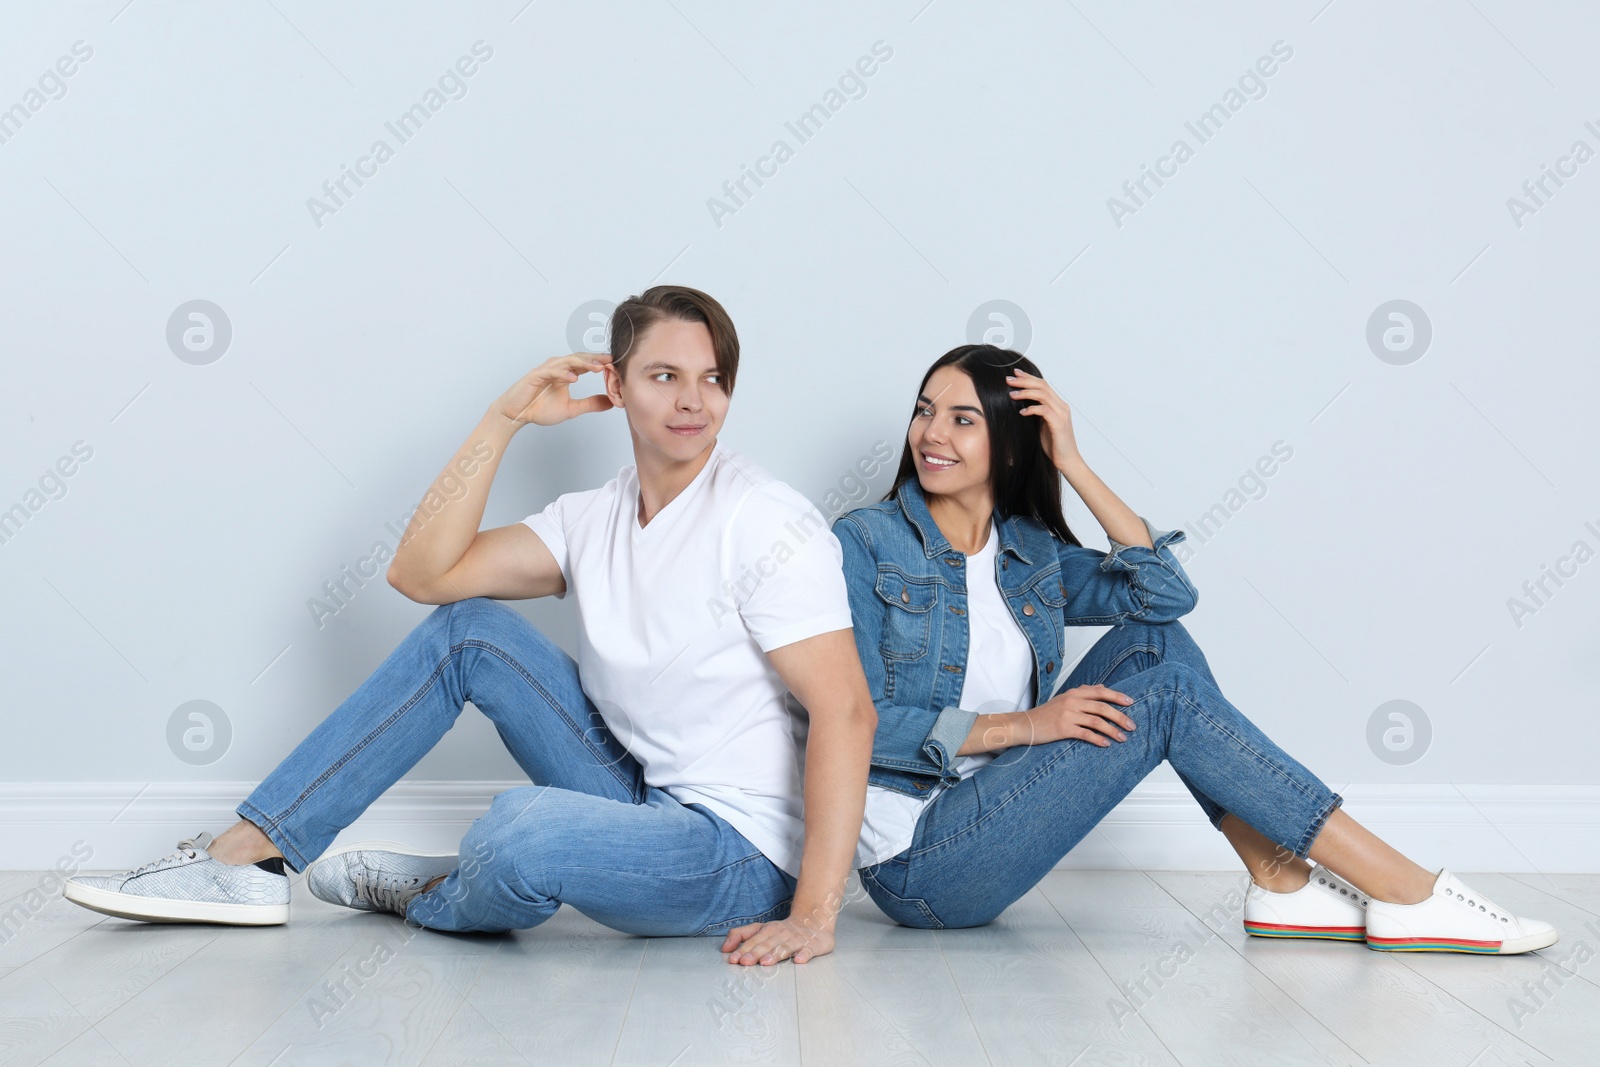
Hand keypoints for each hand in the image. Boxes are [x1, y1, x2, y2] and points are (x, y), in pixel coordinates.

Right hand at [492, 353, 613, 426]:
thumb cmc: (539, 409)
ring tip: (598, 367)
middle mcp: (557, 368)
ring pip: (567, 361)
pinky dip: (563, 373)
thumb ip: (590, 404)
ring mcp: (546, 370)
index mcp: (566, 373)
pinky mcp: (535, 375)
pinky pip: (551, 371)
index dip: (601, 363)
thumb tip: (611, 402)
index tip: (617, 366)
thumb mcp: (571, 409)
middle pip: (580, 359)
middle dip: (596, 359)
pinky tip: (574, 378)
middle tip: (612, 361)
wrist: (517, 415)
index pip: (586, 364)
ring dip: (583, 363)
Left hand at [720, 915, 834, 965]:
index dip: (743, 950)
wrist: (814, 921)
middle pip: (767, 944)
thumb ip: (740, 935)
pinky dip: (804, 954)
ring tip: (765, 962)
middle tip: (745, 962)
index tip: (733, 959)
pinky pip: (808, 950)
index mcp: (768, 930)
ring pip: (785, 947)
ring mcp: (797, 940)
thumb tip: (724, 948)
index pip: (754, 940)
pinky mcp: (812, 945)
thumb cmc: (782, 931)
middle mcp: (782, 934)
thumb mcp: (760, 929)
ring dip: (775, 954)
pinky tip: (799, 960)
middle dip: (755, 953)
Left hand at [1006, 369, 1081, 471]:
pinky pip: (1044, 411)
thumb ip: (1036, 414)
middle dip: (1024, 381)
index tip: (1015, 374)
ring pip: (1043, 395)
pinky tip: (1021, 412)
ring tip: (1011, 394)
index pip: (1043, 385)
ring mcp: (1061, 414)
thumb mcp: (1042, 425)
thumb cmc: (1054, 445)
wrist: (1067, 461)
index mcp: (1058, 405)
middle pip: (1042, 386)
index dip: (1029, 378)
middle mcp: (1061, 406)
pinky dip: (1031, 409)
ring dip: (1025, 392)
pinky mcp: (1059, 424)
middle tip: (1008, 379)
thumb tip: (1021, 406)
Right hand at [1016, 684, 1135, 746]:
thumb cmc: (1046, 713)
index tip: (1131, 702)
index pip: (1101, 691)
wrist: (1026, 724)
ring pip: (1097, 721)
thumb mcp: (1064, 698)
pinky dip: (1098, 739)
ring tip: (1123, 738)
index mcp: (1074, 692)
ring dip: (1113, 730)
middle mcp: (1072, 701)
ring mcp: (1068, 714)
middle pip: (1103, 707)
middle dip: (1120, 716)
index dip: (1117, 696)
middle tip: (1132, 725)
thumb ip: (1083, 692)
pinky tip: (1106, 744)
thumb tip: (1103, 687)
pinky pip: (1086, 734)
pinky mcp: (1063, 728)